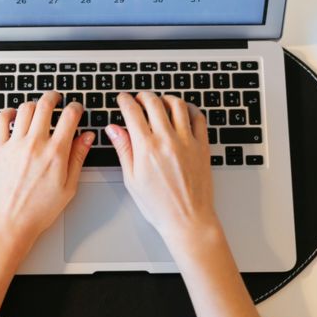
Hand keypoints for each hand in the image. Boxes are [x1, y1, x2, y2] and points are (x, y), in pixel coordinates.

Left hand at [0, 92, 93, 254]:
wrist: (8, 224)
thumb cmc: (37, 211)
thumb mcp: (68, 187)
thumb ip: (78, 158)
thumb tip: (87, 138)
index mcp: (55, 153)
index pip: (69, 116)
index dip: (76, 107)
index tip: (76, 108)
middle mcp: (35, 144)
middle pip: (45, 105)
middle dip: (54, 97)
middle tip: (57, 98)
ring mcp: (14, 145)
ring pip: (25, 109)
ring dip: (34, 103)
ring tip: (38, 107)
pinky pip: (1, 120)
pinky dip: (8, 112)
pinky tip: (14, 116)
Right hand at [105, 92, 262, 316]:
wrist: (188, 219)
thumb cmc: (159, 205)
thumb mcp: (132, 179)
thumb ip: (123, 149)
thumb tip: (113, 129)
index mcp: (146, 148)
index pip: (133, 112)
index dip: (125, 101)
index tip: (122, 99)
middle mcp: (167, 140)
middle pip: (154, 103)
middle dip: (143, 96)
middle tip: (139, 99)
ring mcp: (187, 141)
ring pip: (177, 105)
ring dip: (166, 99)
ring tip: (160, 102)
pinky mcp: (202, 146)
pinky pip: (198, 118)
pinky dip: (190, 109)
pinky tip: (183, 111)